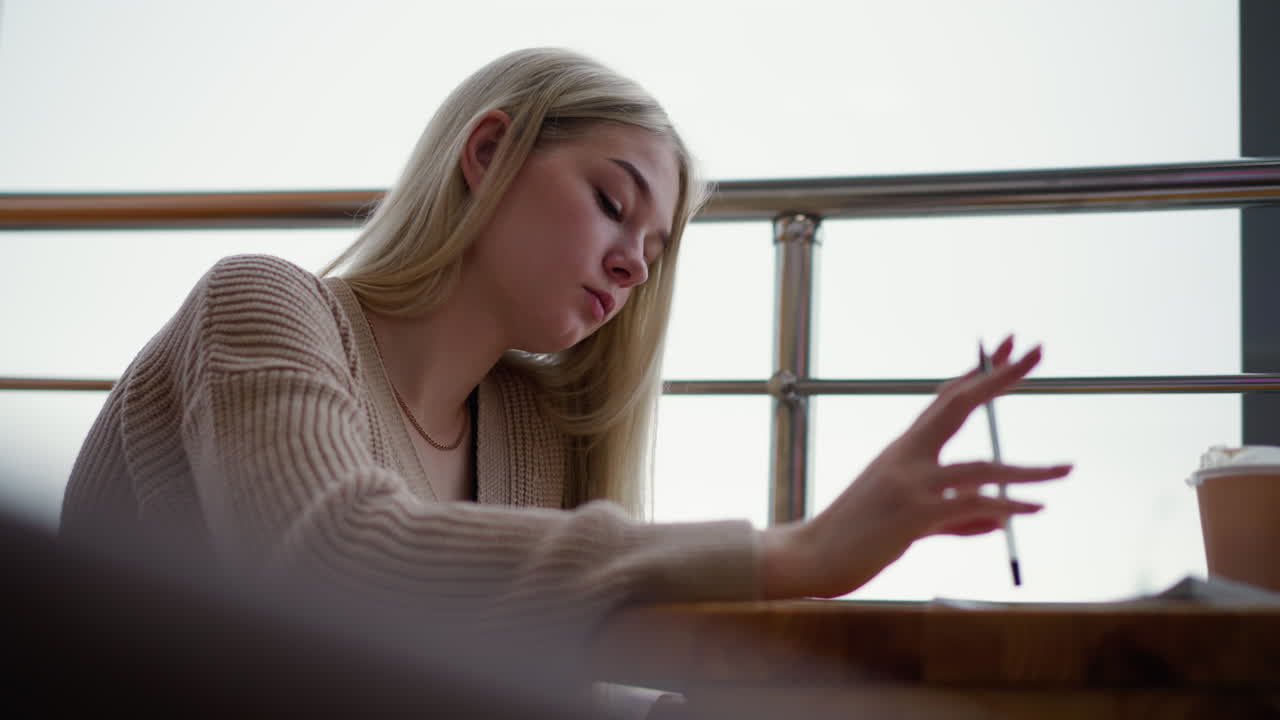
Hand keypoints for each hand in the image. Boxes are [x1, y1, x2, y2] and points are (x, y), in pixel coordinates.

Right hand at [761, 337, 1071, 598]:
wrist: (810, 557)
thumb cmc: (854, 538)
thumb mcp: (910, 523)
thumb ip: (957, 518)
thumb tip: (999, 521)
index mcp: (902, 450)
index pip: (945, 399)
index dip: (978, 373)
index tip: (1006, 347)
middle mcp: (906, 456)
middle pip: (959, 404)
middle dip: (1000, 376)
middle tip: (1035, 348)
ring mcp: (909, 483)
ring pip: (981, 467)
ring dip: (1029, 469)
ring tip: (1068, 469)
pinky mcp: (912, 516)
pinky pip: (971, 506)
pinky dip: (1008, 506)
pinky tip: (1035, 509)